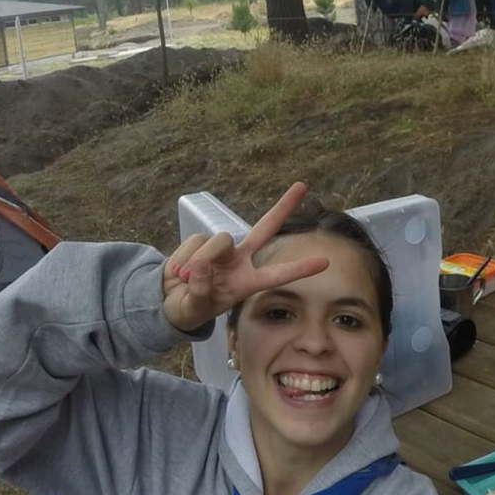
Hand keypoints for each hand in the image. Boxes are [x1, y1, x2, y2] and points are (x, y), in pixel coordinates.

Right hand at [163, 182, 328, 331]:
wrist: (169, 299)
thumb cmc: (192, 307)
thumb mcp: (196, 308)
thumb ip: (200, 290)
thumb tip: (201, 266)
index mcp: (247, 283)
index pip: (278, 274)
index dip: (300, 268)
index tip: (325, 261)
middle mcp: (240, 261)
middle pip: (265, 228)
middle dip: (283, 207)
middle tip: (303, 185)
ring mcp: (222, 249)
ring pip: (218, 241)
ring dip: (199, 261)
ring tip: (186, 280)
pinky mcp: (202, 240)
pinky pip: (196, 241)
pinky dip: (184, 257)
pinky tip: (180, 271)